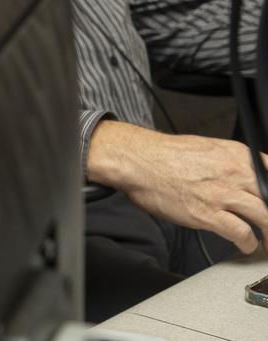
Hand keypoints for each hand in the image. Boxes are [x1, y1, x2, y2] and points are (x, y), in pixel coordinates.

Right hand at [86, 120, 267, 253]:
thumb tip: (243, 175)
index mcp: (235, 155)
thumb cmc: (164, 155)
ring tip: (267, 242)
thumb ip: (229, 163)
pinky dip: (247, 242)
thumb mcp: (206, 148)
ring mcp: (222, 194)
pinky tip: (244, 244)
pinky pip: (241, 233)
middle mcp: (234, 173)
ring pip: (264, 217)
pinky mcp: (208, 214)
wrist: (138, 161)